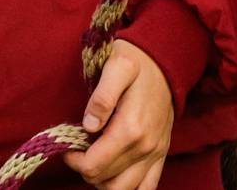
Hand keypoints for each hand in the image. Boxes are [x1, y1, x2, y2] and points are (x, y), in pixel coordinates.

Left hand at [62, 39, 174, 189]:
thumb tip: (89, 126)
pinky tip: (115, 175)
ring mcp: (155, 154)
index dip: (74, 160)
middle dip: (86, 168)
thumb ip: (102, 96)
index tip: (70, 145)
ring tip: (97, 159)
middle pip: (103, 181)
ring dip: (103, 181)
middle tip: (81, 148)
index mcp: (131, 129)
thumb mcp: (117, 66)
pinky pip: (146, 189)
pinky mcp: (161, 156)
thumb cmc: (137, 62)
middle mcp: (145, 147)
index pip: (92, 166)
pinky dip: (126, 188)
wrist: (166, 60)